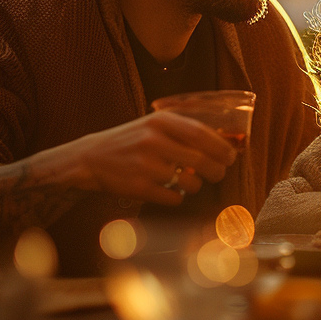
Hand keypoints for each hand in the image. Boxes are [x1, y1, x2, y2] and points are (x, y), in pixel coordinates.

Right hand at [54, 110, 236, 205]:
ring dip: (197, 185)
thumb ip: (181, 130)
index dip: (221, 147)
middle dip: (217, 170)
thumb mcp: (152, 125)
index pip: (201, 133)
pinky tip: (170, 190)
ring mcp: (145, 165)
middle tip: (219, 173)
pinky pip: (174, 198)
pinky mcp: (138, 187)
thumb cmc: (129, 141)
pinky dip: (178, 197)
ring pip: (190, 181)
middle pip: (202, 159)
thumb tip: (222, 141)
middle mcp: (153, 141)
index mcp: (159, 121)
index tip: (231, 156)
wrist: (89, 159)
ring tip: (190, 181)